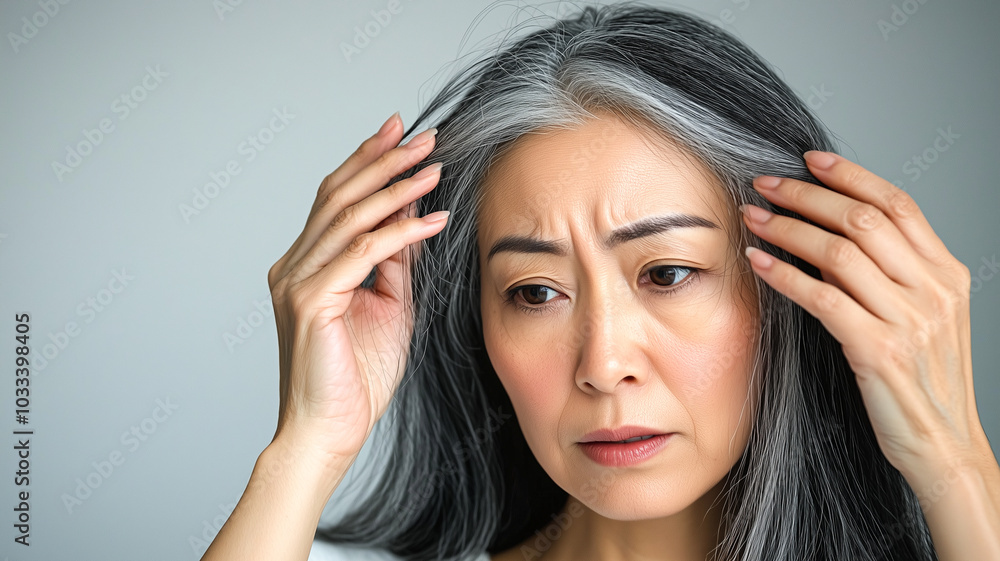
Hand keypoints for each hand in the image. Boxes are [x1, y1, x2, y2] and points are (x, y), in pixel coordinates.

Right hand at [266, 113, 447, 459]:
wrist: (327, 431)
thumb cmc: (356, 378)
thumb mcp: (389, 307)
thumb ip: (395, 263)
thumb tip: (414, 217)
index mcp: (306, 264)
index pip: (336, 199)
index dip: (368, 161)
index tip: (400, 131)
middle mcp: (294, 265)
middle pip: (338, 194)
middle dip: (384, 159)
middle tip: (423, 134)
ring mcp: (296, 280)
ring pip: (350, 217)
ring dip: (397, 187)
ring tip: (434, 164)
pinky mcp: (311, 300)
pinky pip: (363, 253)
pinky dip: (402, 232)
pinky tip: (433, 219)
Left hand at [739, 151, 991, 481]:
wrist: (944, 446)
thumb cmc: (923, 382)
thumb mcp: (924, 317)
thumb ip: (894, 274)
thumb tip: (836, 232)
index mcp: (947, 274)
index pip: (899, 204)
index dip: (852, 175)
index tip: (809, 160)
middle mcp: (933, 290)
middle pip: (864, 219)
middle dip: (807, 195)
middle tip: (765, 184)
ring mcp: (909, 319)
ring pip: (839, 252)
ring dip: (787, 229)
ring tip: (753, 218)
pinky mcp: (879, 349)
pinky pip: (822, 298)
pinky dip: (784, 275)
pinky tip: (758, 263)